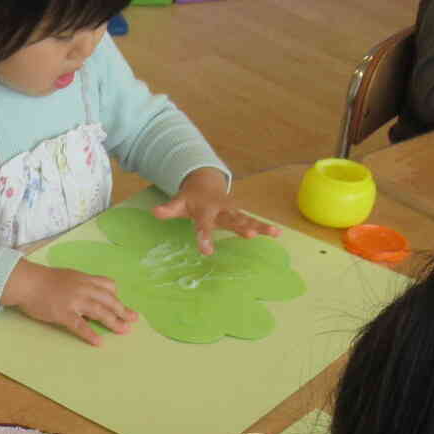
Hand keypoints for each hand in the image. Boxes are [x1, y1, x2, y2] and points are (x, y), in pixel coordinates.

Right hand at [3, 260, 136, 345]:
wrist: (26, 282)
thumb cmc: (43, 280)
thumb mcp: (67, 276)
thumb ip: (80, 284)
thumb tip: (89, 295)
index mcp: (84, 279)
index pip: (107, 285)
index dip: (115, 296)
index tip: (120, 305)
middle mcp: (83, 288)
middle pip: (108, 299)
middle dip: (122, 310)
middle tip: (133, 320)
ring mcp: (73, 301)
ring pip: (99, 311)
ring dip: (113, 321)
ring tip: (123, 331)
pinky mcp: (63, 313)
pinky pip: (80, 325)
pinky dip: (90, 334)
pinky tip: (99, 342)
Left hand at [153, 169, 277, 256]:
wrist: (204, 181)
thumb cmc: (190, 198)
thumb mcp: (178, 202)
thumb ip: (168, 208)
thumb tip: (155, 212)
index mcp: (205, 209)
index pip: (204, 225)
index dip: (205, 237)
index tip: (207, 251)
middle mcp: (221, 209)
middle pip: (232, 219)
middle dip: (242, 227)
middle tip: (252, 235)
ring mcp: (232, 210)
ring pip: (247, 218)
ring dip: (260, 225)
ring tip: (275, 233)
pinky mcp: (240, 214)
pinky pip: (253, 220)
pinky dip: (264, 226)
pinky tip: (278, 234)